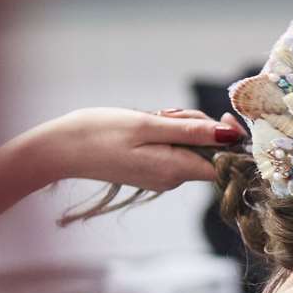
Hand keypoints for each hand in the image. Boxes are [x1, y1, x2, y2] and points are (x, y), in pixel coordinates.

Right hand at [17, 107, 244, 190]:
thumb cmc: (99, 133)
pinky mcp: (152, 169)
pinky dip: (166, 132)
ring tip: (152, 117)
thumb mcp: (148, 125)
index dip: (234, 142)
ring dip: (179, 126)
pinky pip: (173, 148)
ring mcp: (162, 175)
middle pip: (209, 150)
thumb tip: (230, 136)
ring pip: (190, 146)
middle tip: (166, 113)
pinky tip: (146, 124)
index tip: (225, 117)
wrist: (59, 148)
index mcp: (175, 171)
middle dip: (197, 125)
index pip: (225, 165)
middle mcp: (173, 178)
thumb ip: (191, 131)